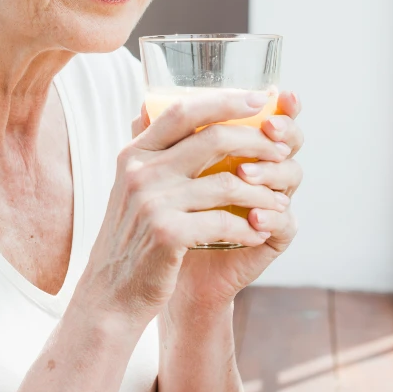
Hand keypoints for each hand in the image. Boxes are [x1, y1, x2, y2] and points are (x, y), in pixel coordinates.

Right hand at [134, 92, 304, 313]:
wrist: (111, 293)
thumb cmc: (132, 238)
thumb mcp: (131, 187)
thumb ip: (152, 152)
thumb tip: (159, 106)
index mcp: (135, 154)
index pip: (182, 111)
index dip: (224, 100)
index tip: (260, 98)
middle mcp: (141, 172)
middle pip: (212, 138)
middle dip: (257, 141)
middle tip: (282, 151)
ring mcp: (153, 202)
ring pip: (227, 182)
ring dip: (262, 192)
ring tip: (280, 201)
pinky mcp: (167, 234)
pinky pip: (224, 221)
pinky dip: (248, 227)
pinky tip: (258, 233)